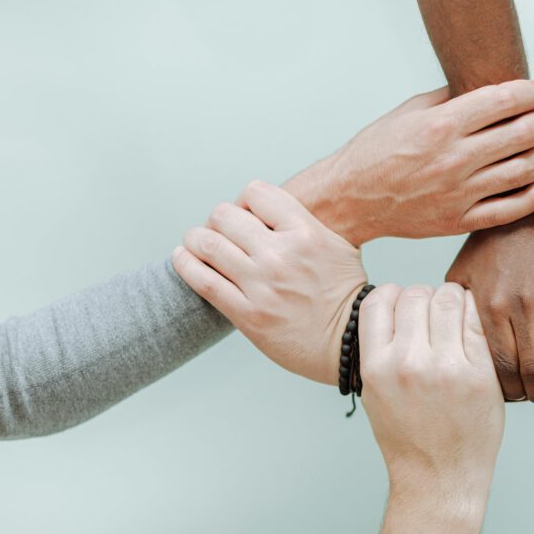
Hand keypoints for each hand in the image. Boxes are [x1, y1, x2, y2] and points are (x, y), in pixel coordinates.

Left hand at [172, 180, 365, 384]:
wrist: (349, 340)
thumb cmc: (343, 293)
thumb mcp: (336, 244)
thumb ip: (302, 222)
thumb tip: (264, 209)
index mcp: (305, 232)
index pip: (255, 193)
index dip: (244, 201)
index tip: (244, 215)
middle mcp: (281, 255)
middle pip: (225, 215)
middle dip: (218, 220)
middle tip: (219, 231)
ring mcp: (262, 285)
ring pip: (207, 244)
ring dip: (195, 240)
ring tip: (195, 243)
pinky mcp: (249, 314)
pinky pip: (204, 281)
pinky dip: (186, 265)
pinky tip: (183, 258)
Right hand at [284, 80, 533, 245]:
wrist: (350, 199)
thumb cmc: (375, 152)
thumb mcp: (407, 111)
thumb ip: (449, 97)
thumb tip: (487, 86)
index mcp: (440, 125)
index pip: (505, 100)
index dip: (530, 92)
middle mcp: (453, 158)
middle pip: (523, 133)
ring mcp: (459, 193)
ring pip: (525, 170)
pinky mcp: (459, 220)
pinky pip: (512, 209)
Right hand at [359, 283, 503, 500]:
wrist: (439, 480)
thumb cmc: (408, 437)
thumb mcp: (376, 393)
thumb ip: (382, 350)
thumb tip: (397, 305)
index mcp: (376, 367)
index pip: (379, 300)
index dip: (393, 296)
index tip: (405, 308)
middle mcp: (407, 363)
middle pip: (416, 293)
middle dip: (426, 297)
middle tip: (435, 314)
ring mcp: (445, 368)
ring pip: (448, 298)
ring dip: (453, 300)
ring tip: (456, 318)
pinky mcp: (479, 374)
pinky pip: (477, 322)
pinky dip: (476, 316)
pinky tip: (474, 329)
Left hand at [446, 198, 533, 402]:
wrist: (524, 210)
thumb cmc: (488, 246)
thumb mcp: (460, 277)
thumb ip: (455, 313)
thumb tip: (449, 349)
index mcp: (489, 305)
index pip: (501, 365)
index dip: (511, 391)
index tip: (515, 400)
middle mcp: (519, 303)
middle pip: (533, 366)